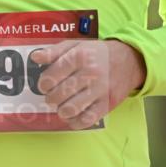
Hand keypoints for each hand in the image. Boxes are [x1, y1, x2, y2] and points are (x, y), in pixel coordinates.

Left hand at [31, 39, 145, 129]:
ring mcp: (100, 90)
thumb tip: (35, 57)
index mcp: (80, 57)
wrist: (130, 60)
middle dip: (50, 98)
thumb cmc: (97, 53)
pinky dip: (74, 121)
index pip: (51, 77)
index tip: (45, 85)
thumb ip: (54, 51)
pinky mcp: (107, 104)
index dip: (43, 84)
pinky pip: (86, 120)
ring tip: (62, 105)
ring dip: (61, 110)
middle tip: (53, 96)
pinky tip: (73, 115)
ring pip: (70, 109)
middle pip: (58, 95)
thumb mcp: (76, 45)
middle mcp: (90, 73)